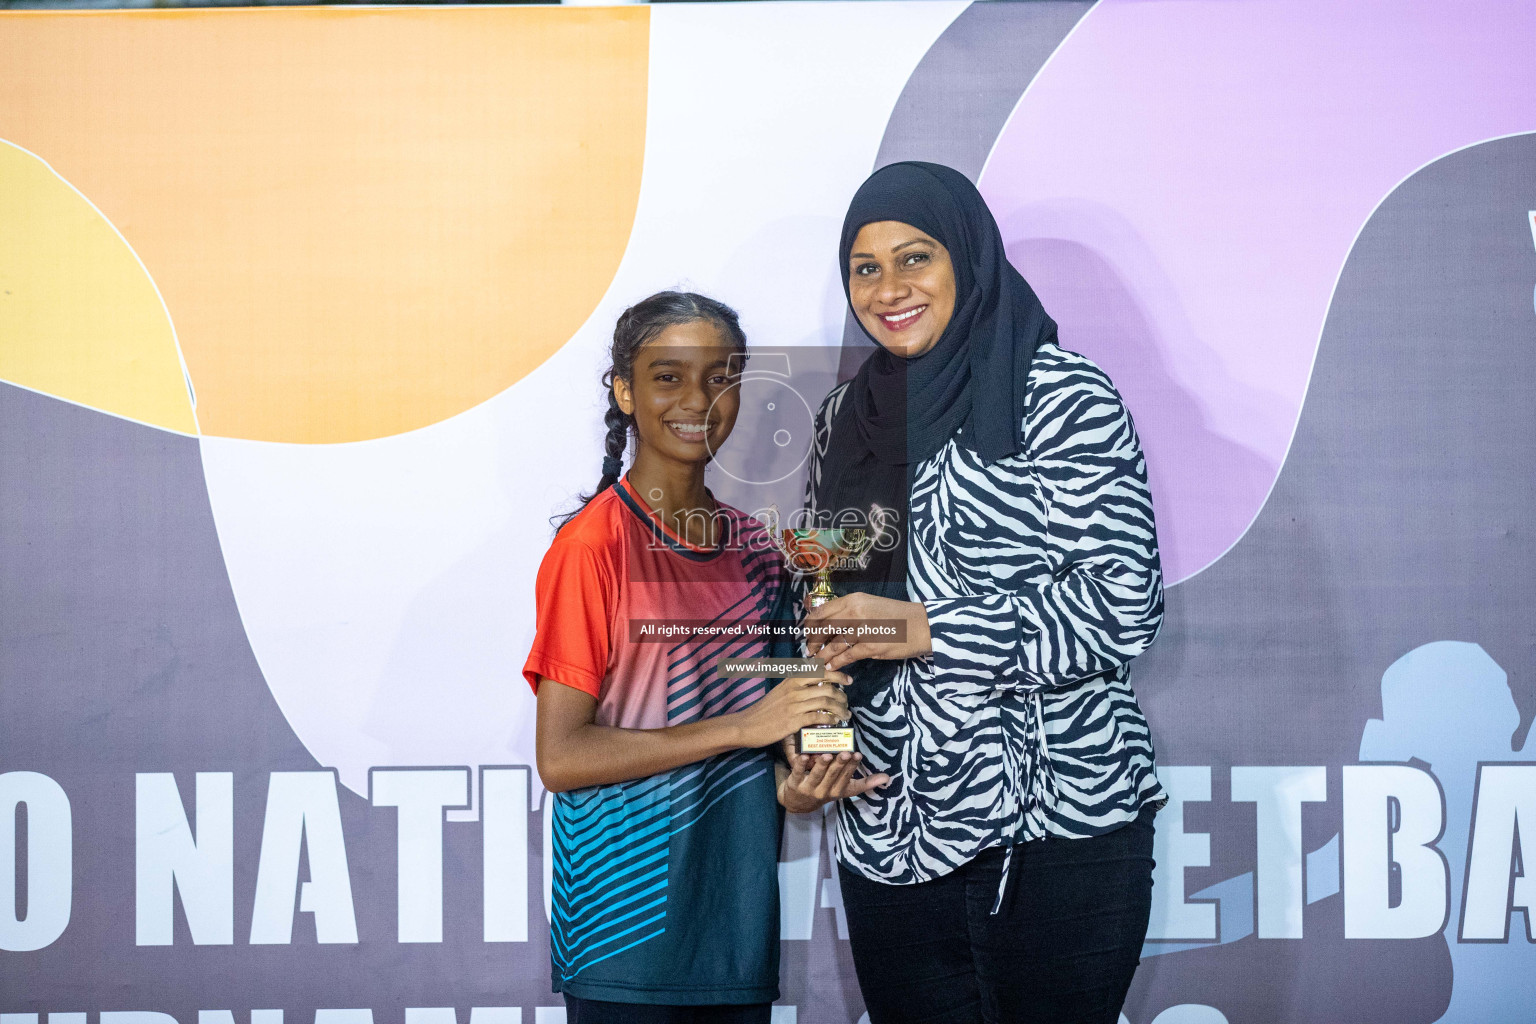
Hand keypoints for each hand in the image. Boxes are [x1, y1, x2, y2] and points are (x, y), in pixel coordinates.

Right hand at [732, 671, 850, 748]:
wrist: (747, 725)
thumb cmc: (764, 710)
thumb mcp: (780, 691)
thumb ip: (796, 686)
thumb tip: (817, 685)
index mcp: (791, 680)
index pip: (820, 671)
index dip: (837, 674)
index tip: (848, 680)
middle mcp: (794, 690)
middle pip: (827, 687)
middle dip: (842, 696)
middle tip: (847, 703)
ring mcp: (794, 705)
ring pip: (825, 702)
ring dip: (840, 709)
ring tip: (845, 714)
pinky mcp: (793, 721)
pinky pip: (818, 717)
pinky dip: (830, 719)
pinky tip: (834, 722)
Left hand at [776, 739, 890, 812]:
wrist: (796, 803)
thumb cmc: (824, 790)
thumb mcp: (844, 789)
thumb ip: (864, 783)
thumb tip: (887, 777)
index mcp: (837, 791)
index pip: (847, 778)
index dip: (852, 767)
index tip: (858, 755)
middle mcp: (824, 791)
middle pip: (833, 776)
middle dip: (840, 764)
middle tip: (846, 752)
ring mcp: (809, 788)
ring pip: (816, 775)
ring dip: (822, 765)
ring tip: (827, 754)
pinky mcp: (794, 784)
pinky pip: (797, 773)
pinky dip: (800, 765)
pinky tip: (803, 755)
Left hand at [804, 592, 932, 671]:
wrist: (921, 625)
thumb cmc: (896, 615)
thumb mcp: (870, 605)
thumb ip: (849, 611)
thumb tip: (829, 624)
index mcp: (853, 600)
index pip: (821, 612)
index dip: (810, 625)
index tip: (807, 634)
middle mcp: (855, 612)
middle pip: (823, 629)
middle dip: (813, 642)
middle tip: (809, 650)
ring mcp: (862, 630)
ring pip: (832, 645)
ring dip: (822, 655)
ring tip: (817, 662)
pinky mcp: (870, 646)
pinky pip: (846, 657)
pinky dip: (836, 663)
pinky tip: (832, 667)